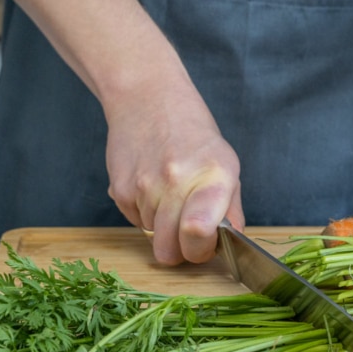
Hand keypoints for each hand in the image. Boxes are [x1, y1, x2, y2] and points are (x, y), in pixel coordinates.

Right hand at [104, 74, 242, 265]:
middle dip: (181, 250)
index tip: (205, 245)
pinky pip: (135, 222)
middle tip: (189, 231)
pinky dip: (145, 214)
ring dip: (163, 227)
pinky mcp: (119, 190)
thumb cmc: (194, 135)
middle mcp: (176, 182)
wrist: (148, 99)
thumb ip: (231, 209)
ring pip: (152, 238)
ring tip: (171, 195)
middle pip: (170, 251)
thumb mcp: (226, 165)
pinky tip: (153, 187)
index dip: (201, 250)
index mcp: (212, 177)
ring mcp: (144, 187)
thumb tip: (233, 241)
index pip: (198, 232)